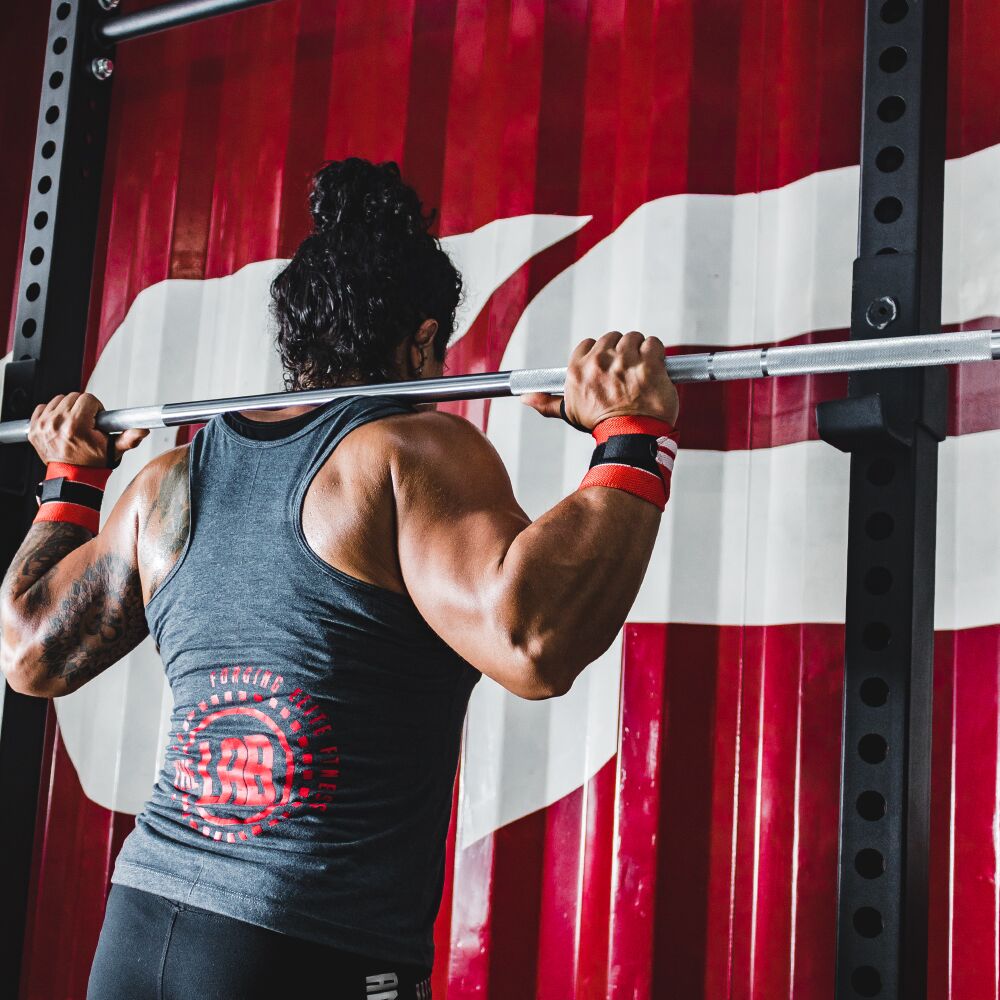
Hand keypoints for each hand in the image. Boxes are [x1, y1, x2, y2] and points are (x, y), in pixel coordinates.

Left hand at [28, 392, 147, 467]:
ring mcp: (43, 426)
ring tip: (72, 425)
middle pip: (72, 397)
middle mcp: (57, 423)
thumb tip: (142, 430)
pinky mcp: (34, 429)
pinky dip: (51, 413)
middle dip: (81, 408)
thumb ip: (129, 438)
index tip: (95, 420)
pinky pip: (42, 408)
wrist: (72, 478)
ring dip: (66, 409)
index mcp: (75, 426)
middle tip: (85, 424)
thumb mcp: (114, 450)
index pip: (87, 398)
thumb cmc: (91, 463)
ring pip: (58, 400)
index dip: (95, 408)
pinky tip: (60, 425)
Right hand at [521, 331, 678, 429]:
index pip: (589, 345)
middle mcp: (600, 361)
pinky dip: (657, 354)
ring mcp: (626, 361)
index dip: (601, 354)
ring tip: (641, 372)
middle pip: (612, 338)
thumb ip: (547, 402)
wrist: (631, 438)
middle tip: (626, 371)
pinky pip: (654, 344)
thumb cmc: (601, 426)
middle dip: (621, 351)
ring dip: (640, 351)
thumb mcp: (570, 412)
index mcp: (578, 369)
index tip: (608, 368)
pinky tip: (655, 370)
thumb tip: (526, 398)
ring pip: (634, 338)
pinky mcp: (650, 364)